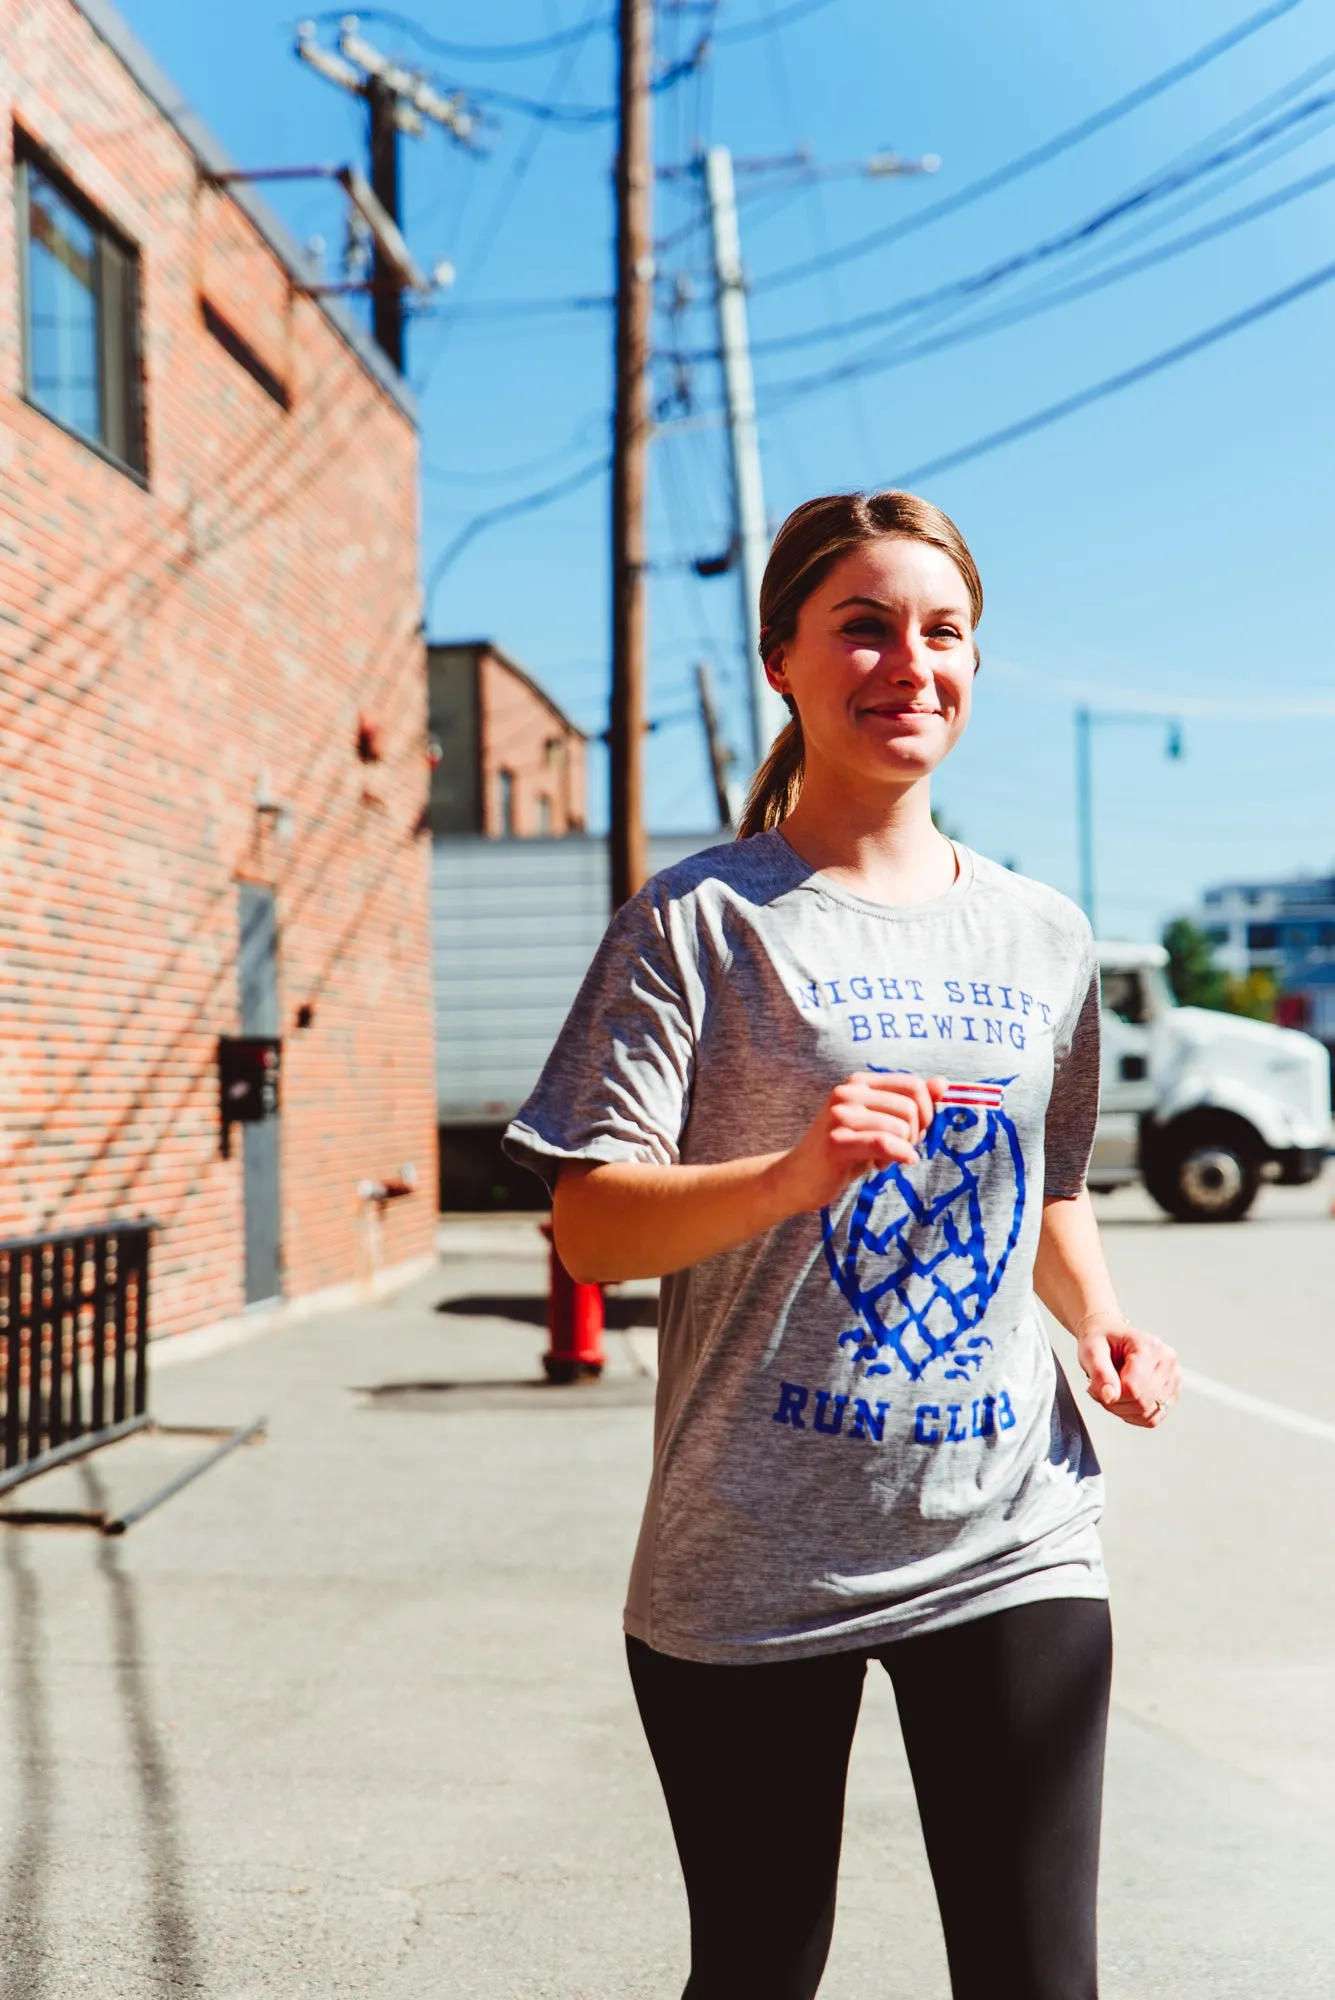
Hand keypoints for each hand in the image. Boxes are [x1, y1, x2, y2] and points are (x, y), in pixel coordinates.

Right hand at [771, 1071, 947, 1215]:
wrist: (798, 1179)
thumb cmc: (843, 1152)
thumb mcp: (878, 1123)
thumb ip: (909, 1102)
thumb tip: (942, 1083)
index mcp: (858, 1083)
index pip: (913, 1085)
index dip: (926, 1111)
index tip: (914, 1132)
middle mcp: (847, 1093)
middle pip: (910, 1107)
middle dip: (914, 1134)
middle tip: (896, 1150)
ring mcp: (839, 1116)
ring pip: (899, 1128)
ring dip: (900, 1150)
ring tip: (880, 1160)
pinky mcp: (836, 1142)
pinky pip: (883, 1143)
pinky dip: (897, 1156)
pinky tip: (887, 1166)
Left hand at [1077, 1314, 1180, 1428]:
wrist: (1110, 1333)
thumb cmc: (1101, 1339)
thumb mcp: (1091, 1349)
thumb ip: (1100, 1372)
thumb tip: (1109, 1397)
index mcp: (1150, 1347)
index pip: (1133, 1388)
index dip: (1110, 1395)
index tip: (1094, 1387)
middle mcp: (1168, 1362)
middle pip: (1142, 1403)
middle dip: (1115, 1403)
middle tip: (1100, 1389)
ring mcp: (1173, 1378)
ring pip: (1147, 1414)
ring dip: (1123, 1410)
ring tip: (1112, 1391)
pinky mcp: (1172, 1393)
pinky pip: (1152, 1419)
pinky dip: (1133, 1415)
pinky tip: (1123, 1399)